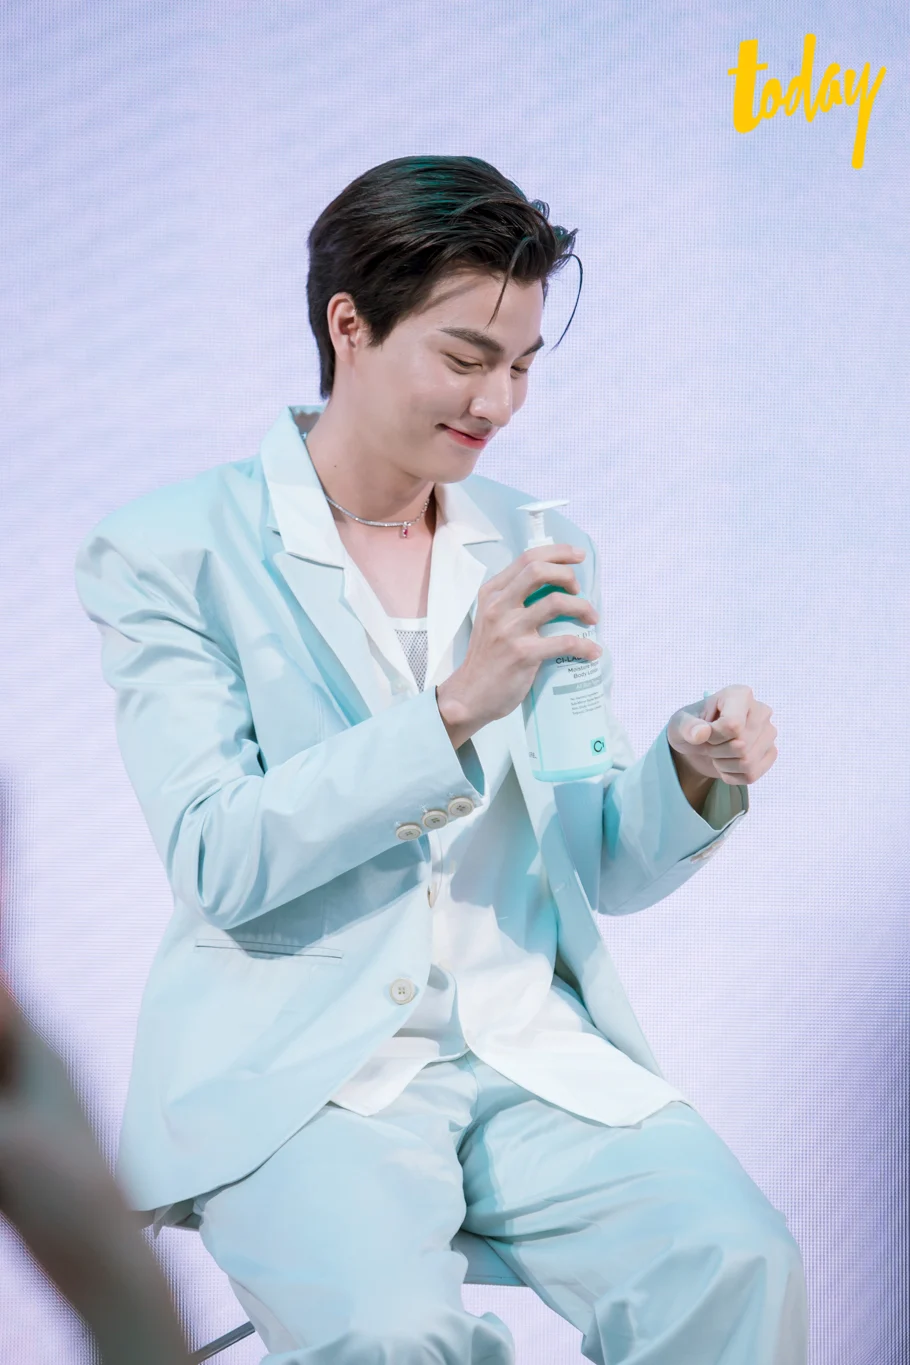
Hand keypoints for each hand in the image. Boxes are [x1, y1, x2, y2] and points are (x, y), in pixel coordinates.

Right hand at [436, 544, 601, 748]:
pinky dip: (584, 646)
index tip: (578, 557)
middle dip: (568, 574)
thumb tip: (554, 588)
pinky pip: (563, 642)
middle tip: (579, 590)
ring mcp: (509, 629)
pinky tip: (593, 652)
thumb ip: (514, 601)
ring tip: (592, 618)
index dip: (558, 553)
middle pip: (539, 570)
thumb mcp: (492, 619)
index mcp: (492, 593)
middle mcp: (498, 606)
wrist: (470, 695)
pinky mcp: (523, 653)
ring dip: (582, 607)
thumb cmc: (487, 658)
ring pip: (555, 602)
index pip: (527, 558)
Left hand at [667, 684, 777, 786]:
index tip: (704, 732)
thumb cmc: (692, 728)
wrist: (700, 744)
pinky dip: (733, 775)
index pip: (733, 725)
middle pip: (741, 746)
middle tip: (709, 744)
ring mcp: (769, 732)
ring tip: (717, 753)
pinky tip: (727, 763)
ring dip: (723, 764)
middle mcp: (761, 711)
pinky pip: (752, 774)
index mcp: (739, 694)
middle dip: (716, 751)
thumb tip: (701, 733)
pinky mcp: (770, 752)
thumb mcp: (680, 724)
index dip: (714, 737)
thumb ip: (687, 727)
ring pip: (747, 763)